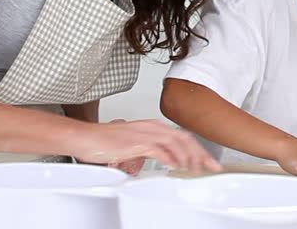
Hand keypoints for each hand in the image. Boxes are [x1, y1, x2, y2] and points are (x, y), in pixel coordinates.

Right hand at [71, 119, 219, 173]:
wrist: (85, 138)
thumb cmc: (105, 142)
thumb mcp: (134, 145)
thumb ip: (151, 150)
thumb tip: (164, 161)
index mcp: (154, 126)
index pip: (183, 136)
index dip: (199, 149)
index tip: (208, 161)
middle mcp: (152, 127)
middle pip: (185, 139)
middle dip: (201, 154)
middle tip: (211, 167)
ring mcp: (144, 134)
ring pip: (176, 143)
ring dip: (188, 158)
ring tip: (194, 170)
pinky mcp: (135, 143)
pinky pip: (158, 150)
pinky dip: (170, 158)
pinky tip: (175, 166)